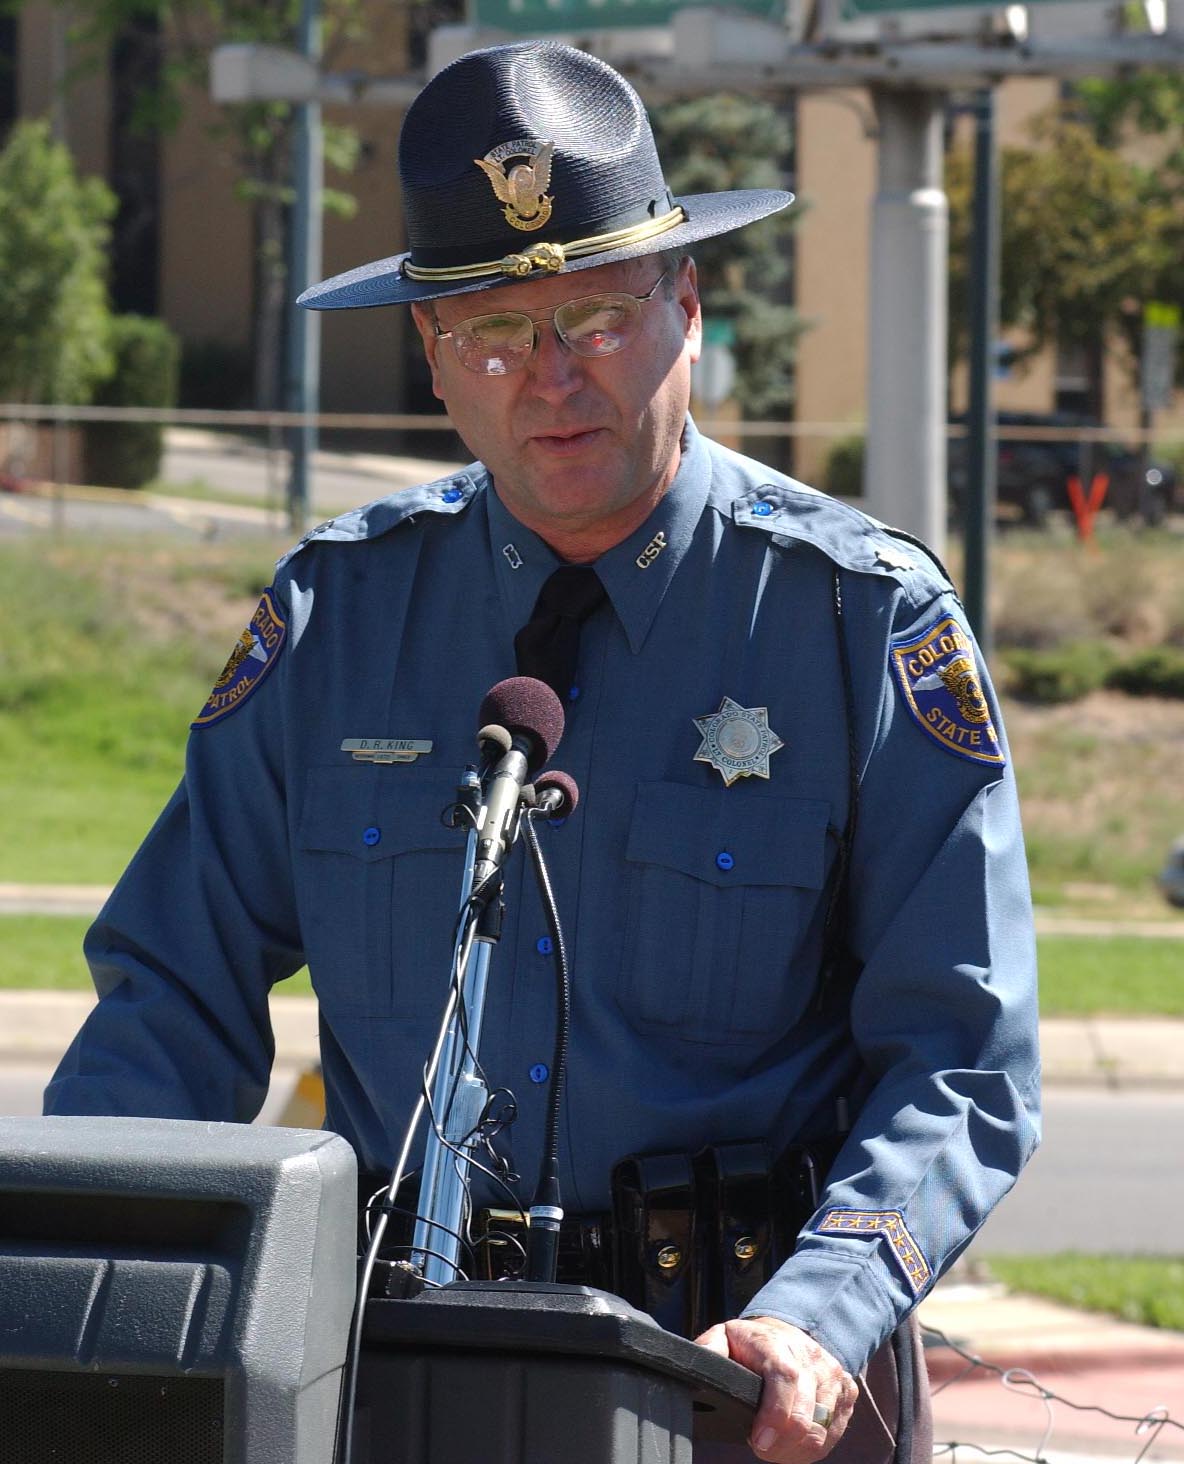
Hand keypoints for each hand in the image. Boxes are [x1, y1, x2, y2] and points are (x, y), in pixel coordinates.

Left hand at [695, 1315, 858, 1462]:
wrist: (788, 1332)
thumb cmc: (752, 1344)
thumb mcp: (725, 1337)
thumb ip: (709, 1350)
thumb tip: (697, 1368)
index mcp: (778, 1343)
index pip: (785, 1376)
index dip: (775, 1414)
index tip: (758, 1441)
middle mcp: (811, 1358)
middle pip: (805, 1412)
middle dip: (781, 1443)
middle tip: (760, 1447)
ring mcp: (832, 1376)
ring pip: (820, 1430)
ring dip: (794, 1448)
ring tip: (773, 1444)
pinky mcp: (846, 1393)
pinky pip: (832, 1434)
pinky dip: (810, 1447)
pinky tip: (792, 1442)